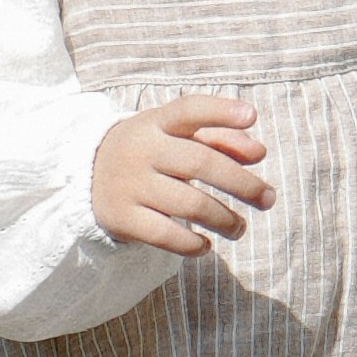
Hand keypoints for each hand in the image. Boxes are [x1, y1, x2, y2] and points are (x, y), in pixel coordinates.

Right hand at [92, 90, 269, 256]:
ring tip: (239, 228)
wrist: (87, 178)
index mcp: (156, 122)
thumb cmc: (151, 154)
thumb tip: (259, 152)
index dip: (220, 111)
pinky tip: (206, 246)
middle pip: (200, 163)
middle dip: (242, 184)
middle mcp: (141, 150)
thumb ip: (220, 139)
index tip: (252, 115)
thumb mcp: (178, 138)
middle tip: (268, 199)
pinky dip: (192, 245)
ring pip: (190, 204)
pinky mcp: (121, 217)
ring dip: (225, 220)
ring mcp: (129, 184)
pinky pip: (165, 235)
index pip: (189, 109)